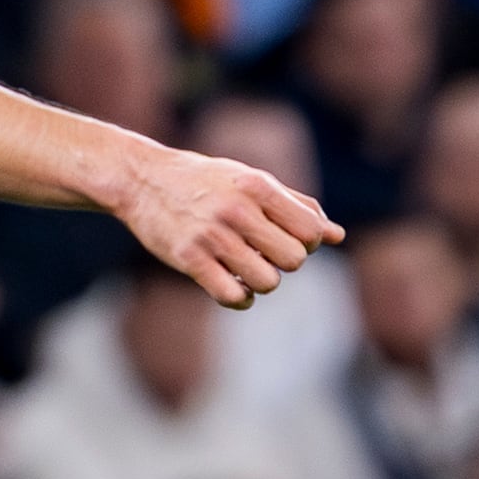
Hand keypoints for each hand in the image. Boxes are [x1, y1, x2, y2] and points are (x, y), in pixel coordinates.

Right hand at [118, 144, 340, 306]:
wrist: (142, 179)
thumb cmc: (205, 180)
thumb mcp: (252, 181)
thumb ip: (296, 206)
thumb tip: (337, 236)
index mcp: (258, 186)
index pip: (310, 232)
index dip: (307, 243)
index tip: (286, 239)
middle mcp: (237, 210)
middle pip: (294, 260)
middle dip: (285, 263)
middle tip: (266, 254)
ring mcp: (212, 236)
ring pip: (267, 282)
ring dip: (262, 282)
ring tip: (247, 269)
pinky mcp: (188, 258)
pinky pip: (233, 296)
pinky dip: (241, 298)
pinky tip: (235, 286)